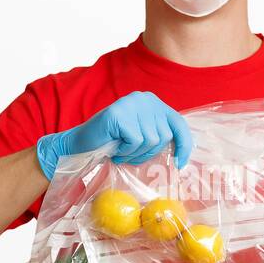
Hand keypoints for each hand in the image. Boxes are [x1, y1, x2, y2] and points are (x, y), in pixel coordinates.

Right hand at [36, 91, 192, 179]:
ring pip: (151, 140)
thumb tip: (184, 154)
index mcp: (153, 103)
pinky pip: (135, 141)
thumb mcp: (141, 137)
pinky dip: (125, 151)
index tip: (180, 163)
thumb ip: (158, 135)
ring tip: (120, 149)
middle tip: (129, 153)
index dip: (183, 145)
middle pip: (164, 136)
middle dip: (148, 153)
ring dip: (135, 153)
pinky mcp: (119, 113)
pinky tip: (114, 147)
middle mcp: (145, 99)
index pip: (178, 124)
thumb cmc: (112, 144)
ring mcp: (131, 104)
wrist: (80, 146)